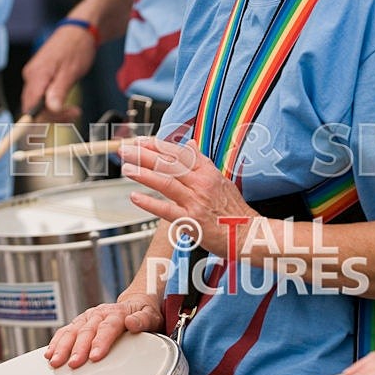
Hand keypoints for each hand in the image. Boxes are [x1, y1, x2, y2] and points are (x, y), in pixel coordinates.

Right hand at [21, 25, 96, 117]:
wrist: (80, 30)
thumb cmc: (77, 47)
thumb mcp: (71, 71)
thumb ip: (59, 90)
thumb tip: (51, 109)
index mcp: (36, 76)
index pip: (31, 108)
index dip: (45, 119)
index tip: (65, 118)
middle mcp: (30, 77)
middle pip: (33, 108)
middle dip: (53, 116)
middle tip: (75, 114)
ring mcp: (34, 77)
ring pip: (38, 104)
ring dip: (55, 111)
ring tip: (74, 111)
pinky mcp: (41, 77)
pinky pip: (42, 97)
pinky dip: (54, 104)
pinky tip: (66, 104)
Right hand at [44, 293, 163, 368]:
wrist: (136, 304)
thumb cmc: (144, 314)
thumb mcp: (151, 316)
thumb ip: (143, 320)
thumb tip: (132, 322)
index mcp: (119, 312)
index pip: (109, 326)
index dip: (101, 340)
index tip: (95, 355)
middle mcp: (101, 313)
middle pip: (88, 329)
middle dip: (79, 347)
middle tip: (74, 363)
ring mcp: (90, 317)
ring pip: (74, 329)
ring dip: (63, 345)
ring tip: (56, 360)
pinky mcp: (81, 322)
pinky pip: (67, 330)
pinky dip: (57, 340)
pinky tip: (50, 351)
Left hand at [120, 138, 258, 257]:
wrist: (248, 233)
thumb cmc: (234, 210)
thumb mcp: (221, 179)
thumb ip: (202, 162)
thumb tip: (190, 145)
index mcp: (207, 171)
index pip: (178, 153)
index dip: (157, 145)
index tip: (141, 140)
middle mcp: (201, 182)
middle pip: (168, 164)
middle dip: (144, 154)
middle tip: (126, 149)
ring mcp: (196, 201)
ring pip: (166, 182)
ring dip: (143, 173)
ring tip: (126, 167)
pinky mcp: (191, 220)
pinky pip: (166, 209)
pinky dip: (149, 203)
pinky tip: (135, 196)